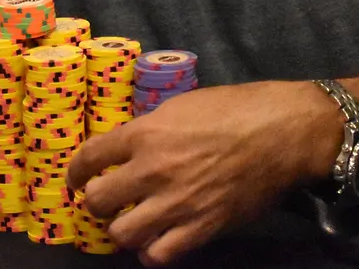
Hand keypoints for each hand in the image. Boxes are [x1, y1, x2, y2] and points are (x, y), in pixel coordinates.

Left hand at [68, 82, 340, 264]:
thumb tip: (132, 146)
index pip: (90, 156)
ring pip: (121, 234)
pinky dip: (152, 252)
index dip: (76, 171)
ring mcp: (176, 202)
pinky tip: (156, 241)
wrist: (283, 132)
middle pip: (97, 200)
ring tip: (131, 221)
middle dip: (95, 201)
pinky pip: (159, 255)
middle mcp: (153, 169)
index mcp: (147, 132)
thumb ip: (153, 128)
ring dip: (122, 228)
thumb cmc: (238, 108)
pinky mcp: (201, 228)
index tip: (77, 178)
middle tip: (106, 200)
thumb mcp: (185, 104)